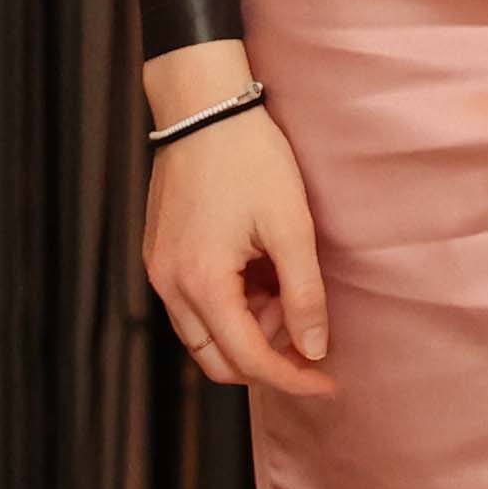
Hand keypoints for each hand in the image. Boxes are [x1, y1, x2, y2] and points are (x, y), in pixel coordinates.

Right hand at [139, 53, 332, 399]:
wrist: (203, 105)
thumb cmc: (250, 158)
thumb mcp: (291, 226)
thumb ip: (304, 294)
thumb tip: (314, 349)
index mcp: (203, 284)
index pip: (248, 360)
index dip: (292, 379)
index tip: (327, 383)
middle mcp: (170, 285)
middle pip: (217, 359)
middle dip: (266, 359)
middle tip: (309, 339)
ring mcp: (160, 268)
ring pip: (202, 333)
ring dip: (246, 331)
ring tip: (286, 293)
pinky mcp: (160, 251)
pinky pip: (192, 303)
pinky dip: (228, 306)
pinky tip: (260, 275)